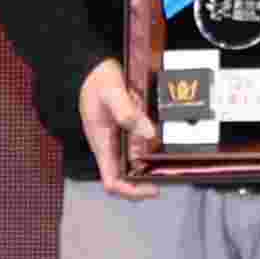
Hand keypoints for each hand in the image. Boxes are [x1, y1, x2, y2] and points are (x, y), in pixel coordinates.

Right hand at [72, 57, 160, 196]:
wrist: (91, 67)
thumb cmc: (97, 80)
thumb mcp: (112, 92)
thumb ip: (128, 112)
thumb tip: (149, 134)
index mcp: (102, 145)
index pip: (112, 182)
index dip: (131, 191)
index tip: (154, 187)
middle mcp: (109, 147)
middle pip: (126, 176)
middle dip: (147, 176)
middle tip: (168, 170)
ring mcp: (116, 139)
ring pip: (135, 161)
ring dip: (151, 160)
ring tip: (167, 150)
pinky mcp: (123, 130)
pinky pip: (138, 144)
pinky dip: (151, 143)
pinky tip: (162, 133)